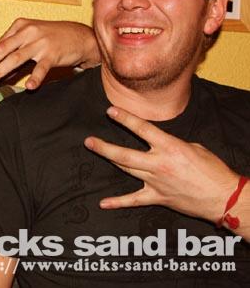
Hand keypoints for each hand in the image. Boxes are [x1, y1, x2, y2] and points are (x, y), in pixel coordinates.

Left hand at [0, 18, 99, 88]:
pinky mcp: (53, 53)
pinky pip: (42, 67)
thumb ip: (14, 53)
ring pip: (16, 58)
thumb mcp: (31, 39)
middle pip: (1, 50)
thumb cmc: (52, 38)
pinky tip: (29, 87)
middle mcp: (28, 32)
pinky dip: (35, 77)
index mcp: (19, 26)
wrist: (80, 36)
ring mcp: (40, 42)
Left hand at [84, 106, 238, 222]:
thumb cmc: (213, 170)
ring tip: (95, 150)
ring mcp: (156, 182)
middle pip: (125, 154)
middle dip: (104, 147)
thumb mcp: (194, 147)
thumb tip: (159, 143)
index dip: (125, 119)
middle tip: (89, 141)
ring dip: (109, 160)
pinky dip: (118, 202)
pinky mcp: (157, 197)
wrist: (224, 197)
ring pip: (126, 169)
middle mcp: (159, 164)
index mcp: (170, 147)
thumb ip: (171, 144)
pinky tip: (103, 203)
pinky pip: (134, 200)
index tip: (110, 111)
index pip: (142, 129)